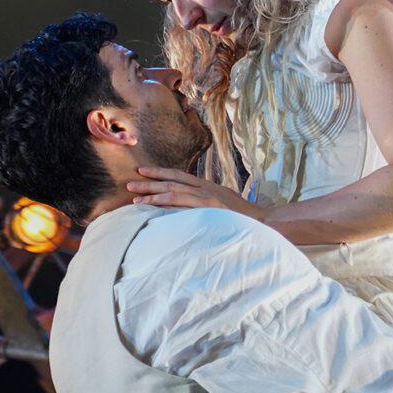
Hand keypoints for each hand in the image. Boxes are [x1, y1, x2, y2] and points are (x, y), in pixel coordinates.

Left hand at [127, 167, 261, 218]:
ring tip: (135, 198)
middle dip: (149, 182)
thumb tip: (192, 203)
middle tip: (130, 183)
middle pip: (172, 182)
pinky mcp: (208, 209)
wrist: (263, 221)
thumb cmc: (243, 216)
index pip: (179, 175)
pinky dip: (167, 206)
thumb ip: (207, 200)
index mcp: (207, 186)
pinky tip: (153, 208)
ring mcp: (206, 198)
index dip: (160, 173)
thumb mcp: (224, 202)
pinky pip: (183, 206)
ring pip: (174, 193)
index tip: (143, 171)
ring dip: (153, 194)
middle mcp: (205, 189)